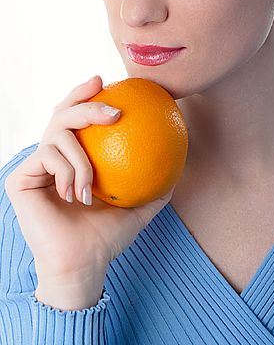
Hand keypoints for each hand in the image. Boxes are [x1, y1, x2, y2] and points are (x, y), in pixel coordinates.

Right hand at [5, 75, 173, 277]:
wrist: (84, 263)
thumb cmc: (109, 236)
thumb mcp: (140, 206)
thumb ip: (156, 184)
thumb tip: (180, 161)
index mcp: (75, 156)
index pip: (78, 117)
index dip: (87, 94)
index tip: (107, 81)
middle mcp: (53, 156)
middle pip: (63, 113)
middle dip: (86, 103)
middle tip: (112, 111)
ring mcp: (36, 166)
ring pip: (56, 133)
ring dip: (81, 157)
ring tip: (91, 185)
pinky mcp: (21, 178)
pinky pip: (47, 156)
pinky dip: (67, 171)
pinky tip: (76, 194)